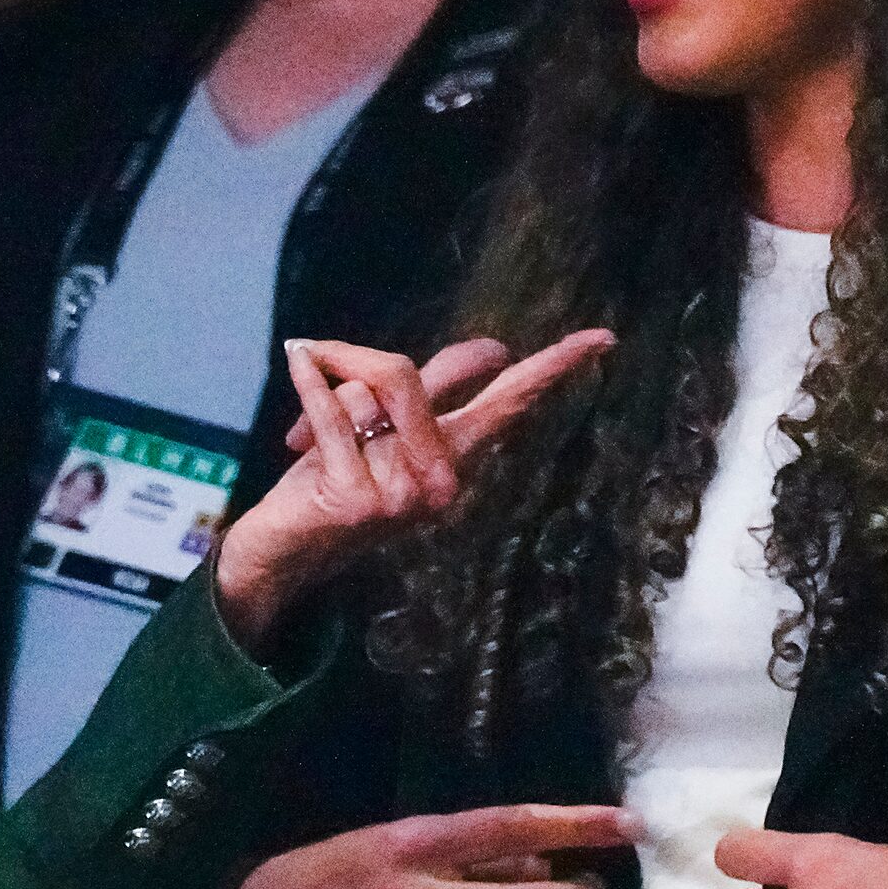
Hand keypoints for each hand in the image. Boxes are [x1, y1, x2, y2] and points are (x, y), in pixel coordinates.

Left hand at [214, 330, 611, 640]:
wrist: (284, 549)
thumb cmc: (335, 480)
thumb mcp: (388, 431)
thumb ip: (429, 387)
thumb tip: (497, 350)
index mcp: (454, 458)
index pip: (509, 404)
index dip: (554, 367)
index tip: (602, 339)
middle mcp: (441, 480)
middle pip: (405, 375)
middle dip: (354, 360)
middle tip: (316, 351)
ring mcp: (403, 495)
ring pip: (359, 393)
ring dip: (320, 394)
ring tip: (305, 436)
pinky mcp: (361, 500)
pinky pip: (330, 411)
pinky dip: (306, 381)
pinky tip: (295, 361)